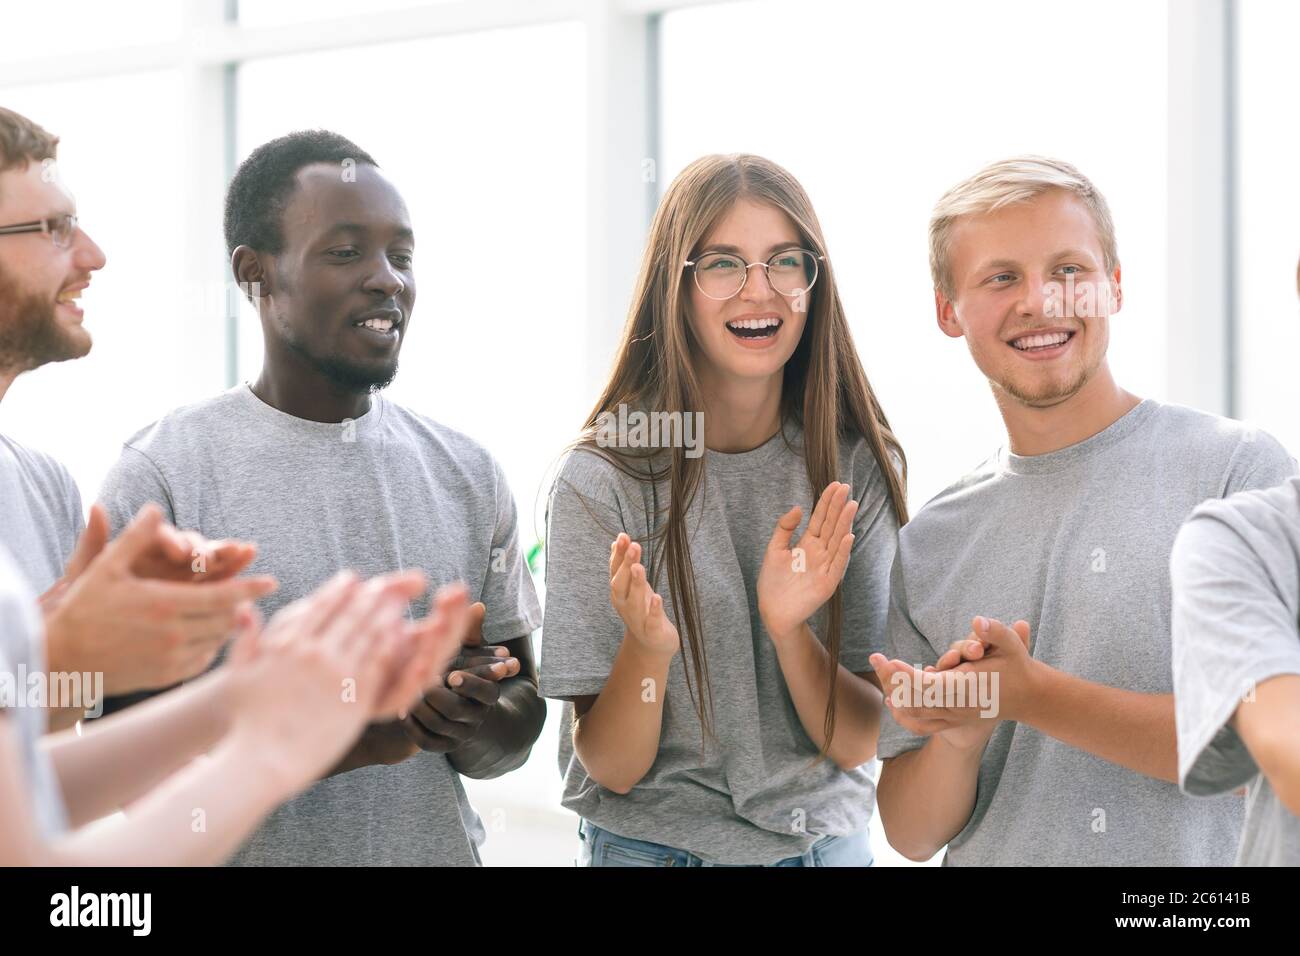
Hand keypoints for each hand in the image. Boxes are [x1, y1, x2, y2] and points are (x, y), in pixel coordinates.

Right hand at [43, 504, 277, 694]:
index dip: (250, 588)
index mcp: (165, 604)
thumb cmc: (84, 609)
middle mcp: (173, 634)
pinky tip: (209, 633)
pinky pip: (203, 659)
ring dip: (229, 624)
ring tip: (235, 610)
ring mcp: (171, 658)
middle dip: (242, 604)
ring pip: (217, 639)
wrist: (63, 660)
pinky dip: (212, 645)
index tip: (272, 581)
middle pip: (227, 618)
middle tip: (252, 594)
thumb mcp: (106, 568)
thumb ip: (135, 538)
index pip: (223, 596)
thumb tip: (155, 507)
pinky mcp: (167, 677)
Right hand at [225, 570, 446, 791]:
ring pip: (369, 634)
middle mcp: (315, 653)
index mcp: (288, 644)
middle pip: (350, 615)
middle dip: (369, 596)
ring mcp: (338, 674)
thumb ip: (245, 639)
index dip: (338, 590)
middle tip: (383, 585)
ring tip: (397, 604)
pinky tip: (400, 635)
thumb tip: (245, 607)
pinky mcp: (357, 696)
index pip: (320, 607)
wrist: (264, 760)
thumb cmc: (246, 722)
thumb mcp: (237, 675)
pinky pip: (379, 662)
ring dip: (385, 615)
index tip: (351, 579)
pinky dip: (391, 644)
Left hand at [402, 601, 524, 752]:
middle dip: (435, 695)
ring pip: (437, 724)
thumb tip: (477, 605)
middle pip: (456, 709)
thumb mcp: (462, 651)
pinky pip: (425, 740)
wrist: (445, 709)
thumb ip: (469, 630)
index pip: (487, 691)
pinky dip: (413, 726)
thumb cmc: (454, 670)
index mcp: (487, 693)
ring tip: (406, 691)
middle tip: (418, 681)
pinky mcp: (441, 746)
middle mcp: (477, 717)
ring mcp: (459, 734)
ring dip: (420, 707)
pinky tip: (402, 710)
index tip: (452, 675)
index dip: (471, 684)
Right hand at [606, 533, 679, 657]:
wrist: (650, 644)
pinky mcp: (652, 631)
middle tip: (634, 546)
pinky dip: (653, 610)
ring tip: (639, 567)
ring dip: (636, 583)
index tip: (623, 536)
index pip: (615, 570)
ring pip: (633, 601)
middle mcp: (624, 604)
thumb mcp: (633, 585)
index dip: (618, 554)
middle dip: (625, 564)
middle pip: (620, 583)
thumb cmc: (642, 609)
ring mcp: (637, 619)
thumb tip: (617, 541)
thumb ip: (624, 564)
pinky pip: (651, 621)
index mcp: (619, 592)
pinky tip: (658, 598)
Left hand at [757, 481, 856, 645]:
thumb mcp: (774, 549)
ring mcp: (825, 567)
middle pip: (831, 526)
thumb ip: (784, 528)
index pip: (820, 518)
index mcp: (807, 544)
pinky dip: (843, 551)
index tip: (835, 485)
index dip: (827, 502)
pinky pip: (837, 564)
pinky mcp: (828, 583)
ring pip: (837, 541)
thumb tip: (797, 507)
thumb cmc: (773, 582)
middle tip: (845, 487)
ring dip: (844, 523)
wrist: (773, 610)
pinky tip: (848, 535)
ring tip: (851, 505)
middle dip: (838, 507)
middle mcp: (819, 552)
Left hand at [870, 616, 1038, 749]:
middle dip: (893, 680)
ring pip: (915, 715)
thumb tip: (977, 621)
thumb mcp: (1012, 645)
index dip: (907, 676)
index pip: (930, 686)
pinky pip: (921, 727)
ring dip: (895, 697)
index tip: (890, 660)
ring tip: (882, 678)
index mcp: (968, 688)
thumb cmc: (1017, 666)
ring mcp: (955, 719)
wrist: (1029, 697)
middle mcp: (959, 707)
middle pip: (916, 700)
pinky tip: (892, 701)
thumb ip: (995, 632)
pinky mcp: (953, 723)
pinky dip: (904, 716)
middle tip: (877, 660)